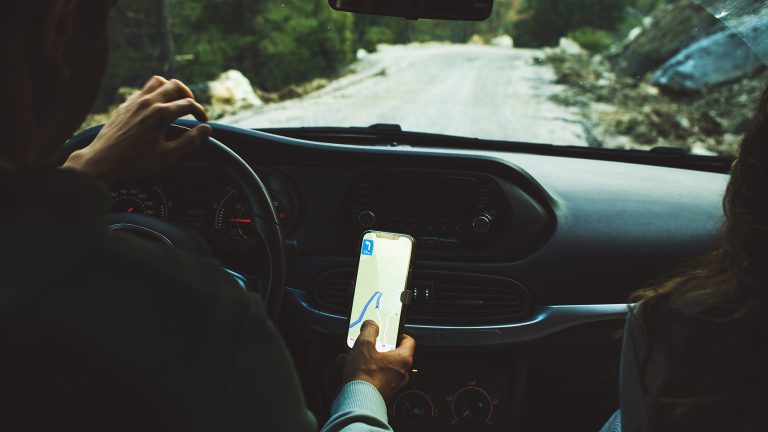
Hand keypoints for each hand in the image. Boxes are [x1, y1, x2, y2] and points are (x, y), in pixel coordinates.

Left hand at [64, 76, 211, 182]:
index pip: (188, 104)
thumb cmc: (134, 161)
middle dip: (188, 95)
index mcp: (161, 114)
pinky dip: (154, 94)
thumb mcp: (167, 156)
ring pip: (158, 82)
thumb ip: (190, 141)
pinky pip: (143, 90)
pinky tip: (155, 107)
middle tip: (191, 108)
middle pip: (175, 86)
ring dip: (170, 89)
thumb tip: (206, 130)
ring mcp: (135, 101)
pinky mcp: (125, 105)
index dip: (200, 112)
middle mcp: (148, 102)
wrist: (103, 160)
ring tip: (175, 101)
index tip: (203, 121)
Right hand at [340, 320, 415, 400]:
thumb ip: (369, 330)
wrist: (358, 402)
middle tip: (364, 344)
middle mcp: (402, 373)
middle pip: (391, 353)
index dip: (398, 333)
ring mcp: (393, 384)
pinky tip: (349, 368)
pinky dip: (364, 371)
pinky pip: (375, 377)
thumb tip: (371, 325)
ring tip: (350, 357)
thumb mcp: (364, 344)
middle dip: (374, 348)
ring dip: (365, 359)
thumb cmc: (365, 376)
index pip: (408, 341)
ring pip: (380, 365)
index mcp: (403, 359)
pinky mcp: (383, 392)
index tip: (388, 331)